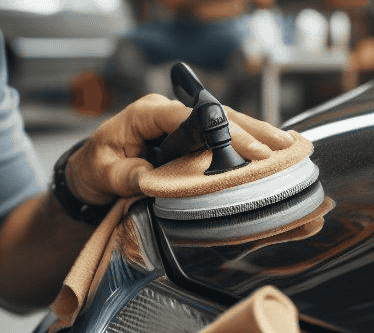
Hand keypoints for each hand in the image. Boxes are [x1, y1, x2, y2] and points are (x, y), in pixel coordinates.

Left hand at [65, 94, 294, 205]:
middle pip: (216, 115)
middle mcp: (167, 112)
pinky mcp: (188, 139)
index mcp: (147, 113)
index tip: (244, 147)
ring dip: (255, 134)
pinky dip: (244, 143)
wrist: (87, 173)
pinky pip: (219, 137)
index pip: (190, 117)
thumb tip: (152, 179)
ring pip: (223, 123)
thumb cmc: (94, 168)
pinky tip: (270, 149)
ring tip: (286, 145)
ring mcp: (180, 124)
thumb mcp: (103, 174)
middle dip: (249, 131)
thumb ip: (127, 176)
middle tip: (277, 147)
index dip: (219, 131)